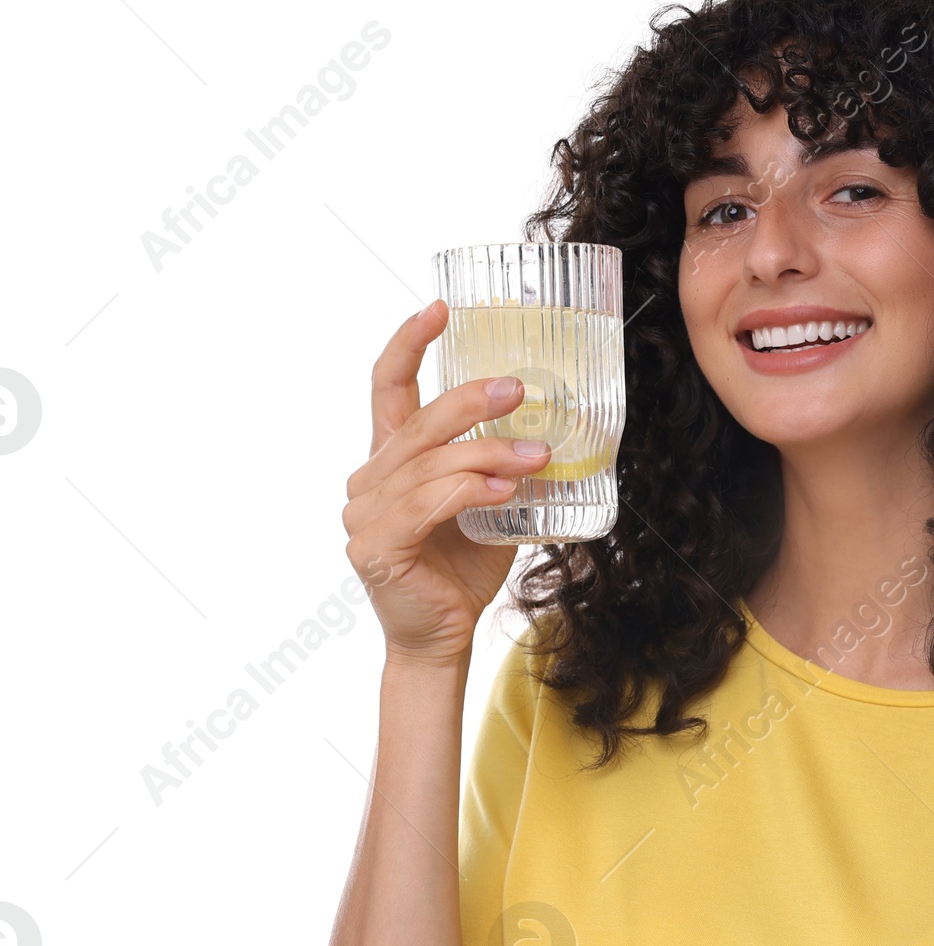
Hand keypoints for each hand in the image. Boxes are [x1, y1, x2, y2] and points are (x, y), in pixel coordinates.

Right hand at [344, 300, 551, 665]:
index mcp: (390, 461)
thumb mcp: (491, 506)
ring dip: (490, 455)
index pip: (388, 388)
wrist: (440, 638)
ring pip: (432, 465)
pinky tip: (505, 491)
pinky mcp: (375, 546)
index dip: (409, 344)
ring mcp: (364, 513)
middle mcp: (369, 480)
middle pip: (420, 423)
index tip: (439, 308)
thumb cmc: (462, 571)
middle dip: (473, 400)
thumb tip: (556, 433)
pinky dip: (469, 492)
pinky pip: (427, 504)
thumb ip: (503, 469)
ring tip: (536, 456)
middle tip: (520, 390)